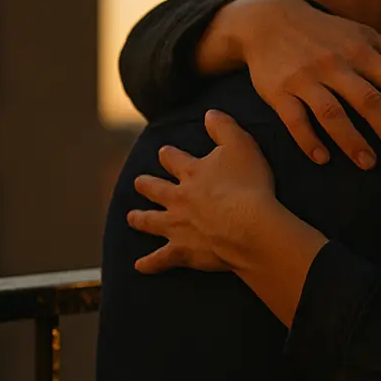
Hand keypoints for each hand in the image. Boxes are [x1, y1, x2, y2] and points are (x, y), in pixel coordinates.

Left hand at [127, 111, 278, 273]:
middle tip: (139, 182)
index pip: (173, 159)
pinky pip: (161, 259)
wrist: (247, 225)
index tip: (164, 153)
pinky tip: (139, 266)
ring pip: (152, 221)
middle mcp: (178, 198)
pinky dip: (150, 263)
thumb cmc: (249, 184)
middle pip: (156, 189)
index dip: (169, 155)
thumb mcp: (241, 144)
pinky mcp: (182, 251)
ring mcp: (177, 225)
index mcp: (191, 172)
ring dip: (140, 219)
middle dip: (147, 185)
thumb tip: (209, 114)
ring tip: (131, 217)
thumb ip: (224, 126)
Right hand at [198, 0, 380, 168]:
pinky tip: (322, 159)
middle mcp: (335, 64)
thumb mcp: (365, 35)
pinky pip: (294, 119)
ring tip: (369, 164)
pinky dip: (307, 139)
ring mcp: (306, 78)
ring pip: (332, 112)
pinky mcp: (279, 92)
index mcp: (361, 51)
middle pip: (368, 99)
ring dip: (351, 140)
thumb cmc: (326, 33)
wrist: (267, 21)